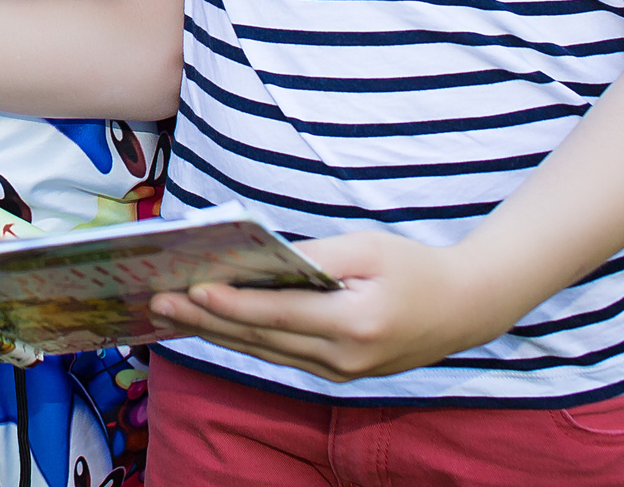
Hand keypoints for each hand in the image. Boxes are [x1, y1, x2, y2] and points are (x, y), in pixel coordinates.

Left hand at [147, 231, 523, 381]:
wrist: (465, 308)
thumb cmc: (414, 267)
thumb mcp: (367, 248)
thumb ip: (314, 258)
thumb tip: (262, 262)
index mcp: (353, 324)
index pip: (278, 314)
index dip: (231, 303)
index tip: (190, 289)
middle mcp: (344, 358)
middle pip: (261, 339)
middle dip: (206, 319)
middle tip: (158, 301)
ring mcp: (342, 373)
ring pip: (265, 353)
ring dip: (217, 332)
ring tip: (173, 313)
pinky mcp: (339, 375)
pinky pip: (282, 356)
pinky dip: (246, 340)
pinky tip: (214, 325)